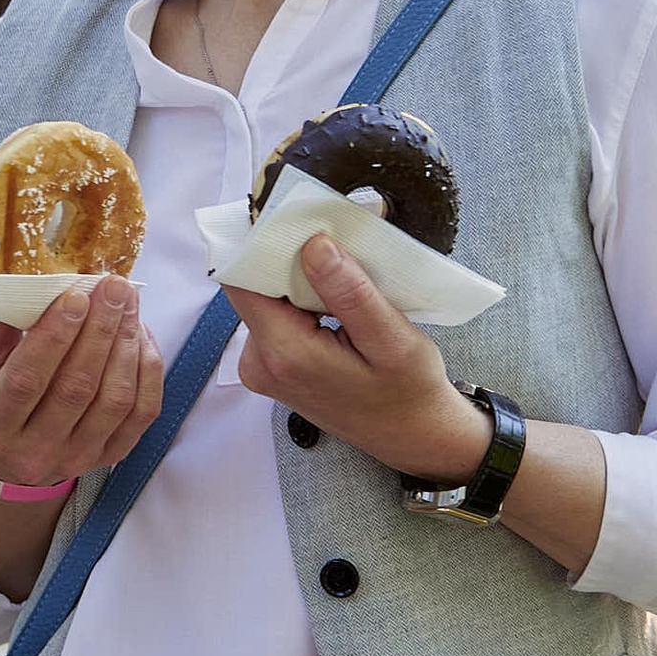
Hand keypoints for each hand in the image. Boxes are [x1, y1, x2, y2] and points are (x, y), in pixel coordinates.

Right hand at [0, 277, 163, 490]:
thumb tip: (24, 287)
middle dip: (99, 330)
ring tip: (128, 304)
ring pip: (114, 400)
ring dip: (126, 345)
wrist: (10, 467)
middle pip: (76, 388)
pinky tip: (140, 336)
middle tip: (112, 287)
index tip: (75, 295)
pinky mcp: (111, 457)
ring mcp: (77, 457)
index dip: (53, 337)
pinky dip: (147, 369)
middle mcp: (35, 450)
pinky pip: (142, 412)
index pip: (25, 381)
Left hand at [233, 237, 493, 480]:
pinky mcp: (274, 365)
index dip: (266, 244)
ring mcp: (263, 366)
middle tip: (333, 240)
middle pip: (253, 286)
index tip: (298, 219)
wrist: (412, 436)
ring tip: (343, 274)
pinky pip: (276, 316)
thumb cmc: (408, 392)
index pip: (245, 279)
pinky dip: (302, 300)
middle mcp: (261, 362)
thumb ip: (350, 293)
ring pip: (265, 298)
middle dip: (289, 259)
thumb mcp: (392, 340)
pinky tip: (336, 301)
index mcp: (284, 354)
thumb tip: (314, 246)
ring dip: (299, 280)